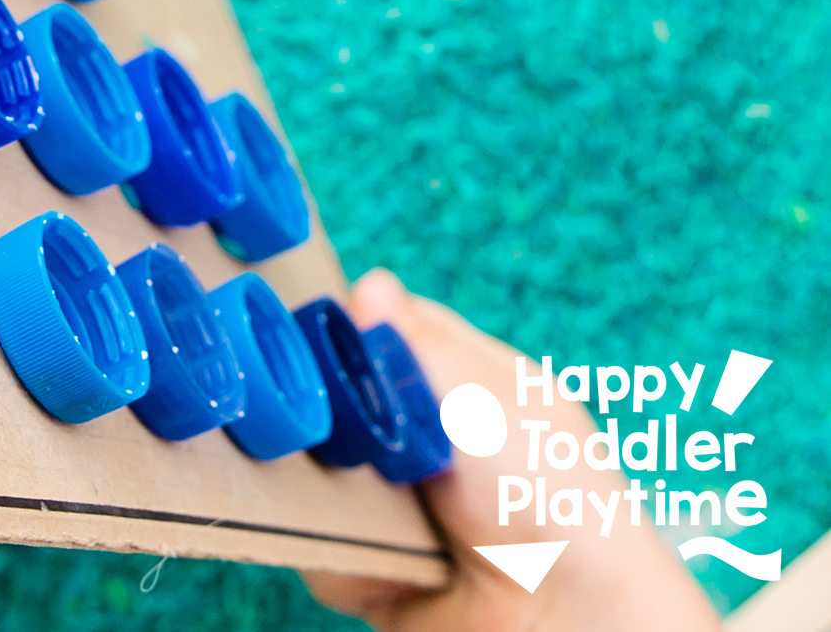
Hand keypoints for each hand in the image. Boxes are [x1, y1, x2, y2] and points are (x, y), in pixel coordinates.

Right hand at [304, 270, 718, 630]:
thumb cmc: (549, 493)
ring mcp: (410, 510)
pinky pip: (330, 552)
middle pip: (345, 408)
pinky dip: (349, 560)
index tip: (317, 339)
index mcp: (475, 390)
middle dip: (329, 420)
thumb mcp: (485, 396)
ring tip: (367, 508)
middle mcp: (438, 446)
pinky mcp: (386, 571)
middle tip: (335, 430)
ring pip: (326, 480)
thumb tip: (368, 284)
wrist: (566, 617)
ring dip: (335, 495)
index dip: (354, 335)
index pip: (396, 337)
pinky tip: (389, 564)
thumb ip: (416, 343)